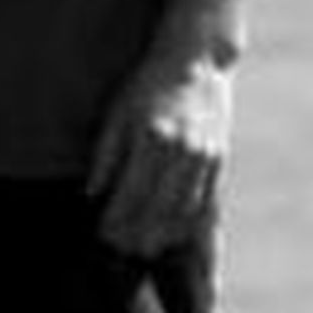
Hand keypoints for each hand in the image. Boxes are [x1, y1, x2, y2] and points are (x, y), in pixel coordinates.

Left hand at [88, 49, 232, 256]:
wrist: (197, 61)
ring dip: (166, 237)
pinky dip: (194, 228)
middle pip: (159, 209)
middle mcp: (182, 150)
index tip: (103, 235)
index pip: (131, 194)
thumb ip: (106, 154)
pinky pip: (208, 204)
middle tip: (122, 252)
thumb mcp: (119, 111)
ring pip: (185, 212)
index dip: (117, 219)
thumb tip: (92, 194)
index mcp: (152, 137)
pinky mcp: (220, 161)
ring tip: (147, 251)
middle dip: (139, 235)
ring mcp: (205, 157)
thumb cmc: (148, 84)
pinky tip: (180, 240)